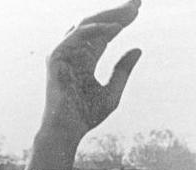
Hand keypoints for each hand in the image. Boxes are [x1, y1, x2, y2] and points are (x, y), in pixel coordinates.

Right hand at [31, 0, 142, 169]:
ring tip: (130, 10)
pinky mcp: (57, 56)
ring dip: (109, 16)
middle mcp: (74, 53)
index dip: (120, 22)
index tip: (137, 10)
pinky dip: (96, 30)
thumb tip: (138, 49)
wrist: (68, 130)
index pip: (104, 35)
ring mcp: (64, 53)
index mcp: (85, 60)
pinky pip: (77, 35)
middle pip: (98, 25)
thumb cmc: (87, 115)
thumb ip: (123, 70)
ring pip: (87, 25)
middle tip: (137, 2)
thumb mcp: (113, 91)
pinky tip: (115, 28)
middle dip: (117, 12)